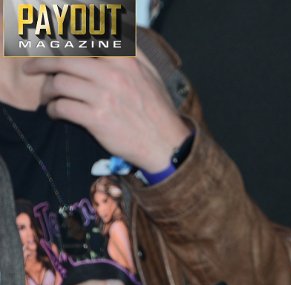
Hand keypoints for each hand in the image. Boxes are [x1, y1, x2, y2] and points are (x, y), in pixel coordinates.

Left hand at [24, 53, 190, 172]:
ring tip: (48, 97)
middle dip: (42, 65)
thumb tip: (111, 41)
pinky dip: (53, 110)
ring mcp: (104, 97)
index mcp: (125, 61)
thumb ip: (131, 54)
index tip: (55, 52)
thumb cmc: (158, 110)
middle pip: (64, 61)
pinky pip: (62, 108)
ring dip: (47, 91)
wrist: (167, 144)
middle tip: (33, 70)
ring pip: (59, 84)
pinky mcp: (96, 119)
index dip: (64, 46)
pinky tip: (56, 113)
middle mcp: (112, 75)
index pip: (85, 43)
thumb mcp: (151, 74)